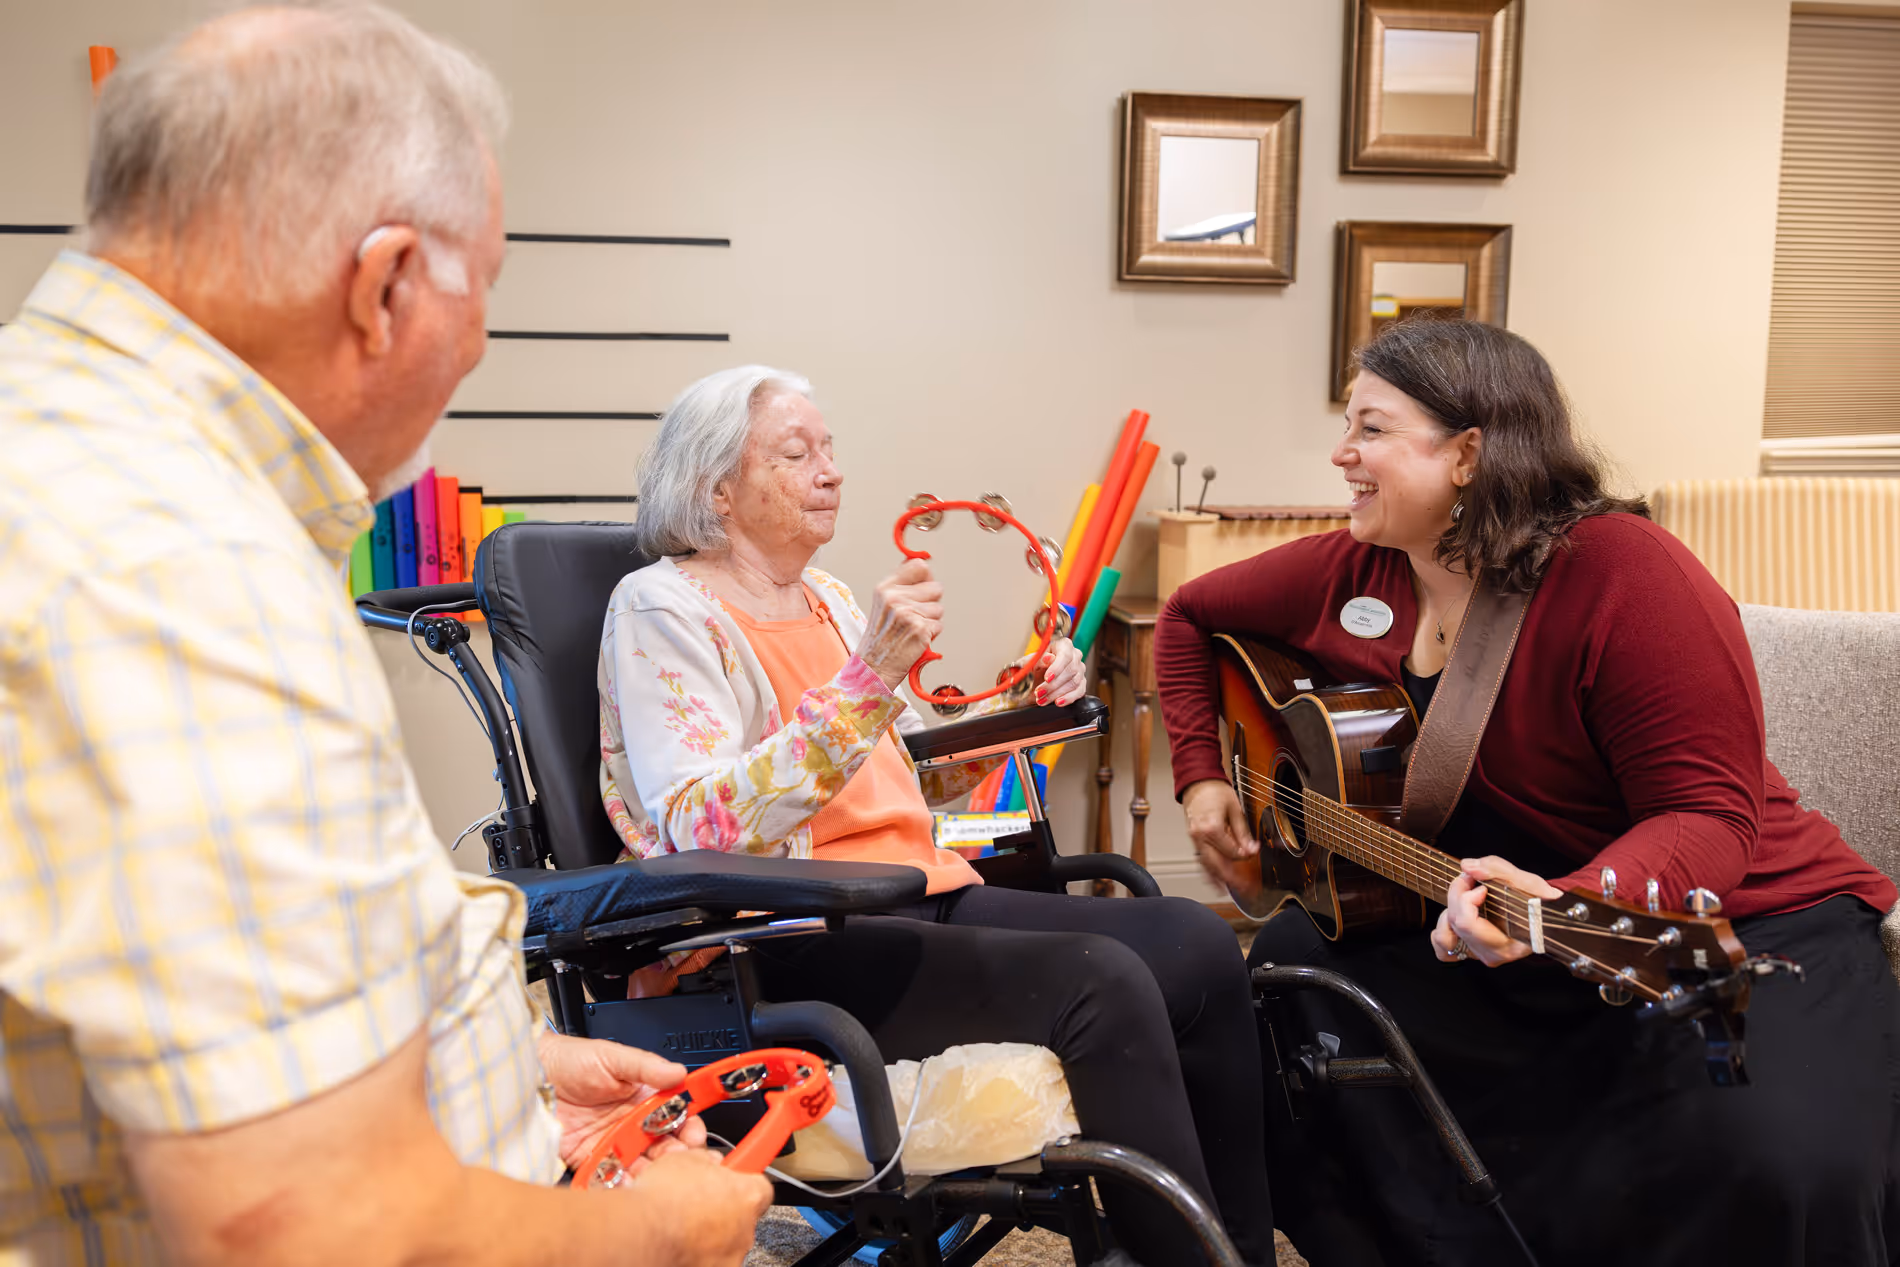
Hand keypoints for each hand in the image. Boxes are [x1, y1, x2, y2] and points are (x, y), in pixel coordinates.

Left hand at [537, 1030, 706, 1172]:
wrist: (531, 1075)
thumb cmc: (571, 1059)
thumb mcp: (613, 1056)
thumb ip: (646, 1067)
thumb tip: (679, 1072)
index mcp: (643, 1097)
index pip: (677, 1115)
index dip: (689, 1126)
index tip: (694, 1135)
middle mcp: (631, 1123)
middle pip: (664, 1146)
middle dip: (675, 1156)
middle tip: (677, 1161)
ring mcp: (612, 1143)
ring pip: (641, 1165)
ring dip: (650, 1173)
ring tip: (653, 1176)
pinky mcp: (589, 1159)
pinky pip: (610, 1176)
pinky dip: (619, 1184)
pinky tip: (625, 1183)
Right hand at [627, 1149, 772, 1266]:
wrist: (641, 1232)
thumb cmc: (664, 1198)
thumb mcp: (687, 1158)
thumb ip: (708, 1161)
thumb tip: (708, 1163)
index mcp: (748, 1197)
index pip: (760, 1186)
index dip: (743, 1179)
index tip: (736, 1175)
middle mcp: (745, 1231)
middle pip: (740, 1216)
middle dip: (721, 1207)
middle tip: (697, 1200)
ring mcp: (728, 1258)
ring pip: (723, 1241)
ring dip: (706, 1231)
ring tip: (679, 1222)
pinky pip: (705, 1259)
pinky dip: (693, 1252)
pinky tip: (674, 1240)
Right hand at [856, 557, 943, 689]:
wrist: (873, 668)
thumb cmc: (881, 639)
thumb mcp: (883, 605)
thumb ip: (902, 586)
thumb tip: (924, 568)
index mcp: (885, 588)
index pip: (919, 566)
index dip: (926, 577)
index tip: (923, 587)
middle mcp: (895, 598)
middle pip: (935, 587)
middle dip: (930, 603)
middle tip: (914, 616)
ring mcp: (907, 613)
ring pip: (939, 608)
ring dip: (931, 621)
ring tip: (912, 629)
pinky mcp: (919, 628)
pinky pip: (939, 625)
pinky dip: (931, 634)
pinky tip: (915, 639)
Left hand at [1032, 637, 1085, 705]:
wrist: (1034, 677)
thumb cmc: (1034, 665)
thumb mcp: (1031, 661)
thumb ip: (1039, 659)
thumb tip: (1048, 658)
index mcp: (1064, 645)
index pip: (1065, 655)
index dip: (1057, 667)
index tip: (1047, 678)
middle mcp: (1075, 656)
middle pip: (1070, 671)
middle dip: (1053, 685)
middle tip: (1039, 693)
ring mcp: (1080, 670)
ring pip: (1074, 683)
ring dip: (1056, 693)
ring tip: (1042, 700)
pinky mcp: (1082, 683)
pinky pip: (1079, 692)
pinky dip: (1068, 699)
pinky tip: (1058, 702)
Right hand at [1182, 778, 1256, 890]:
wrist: (1197, 782)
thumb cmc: (1215, 791)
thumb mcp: (1235, 810)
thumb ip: (1243, 833)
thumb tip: (1251, 850)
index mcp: (1211, 829)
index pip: (1231, 851)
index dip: (1245, 854)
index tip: (1254, 853)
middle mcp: (1200, 837)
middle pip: (1218, 864)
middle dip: (1232, 879)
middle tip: (1246, 888)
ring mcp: (1195, 839)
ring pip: (1207, 866)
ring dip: (1219, 880)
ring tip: (1231, 891)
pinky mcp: (1194, 840)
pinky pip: (1201, 860)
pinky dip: (1208, 872)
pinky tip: (1215, 882)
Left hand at [1430, 855, 1562, 966]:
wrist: (1546, 915)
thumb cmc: (1540, 901)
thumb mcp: (1526, 880)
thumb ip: (1496, 869)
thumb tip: (1467, 866)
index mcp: (1508, 944)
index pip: (1467, 923)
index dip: (1466, 898)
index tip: (1481, 887)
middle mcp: (1493, 954)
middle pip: (1455, 924)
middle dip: (1458, 895)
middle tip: (1470, 880)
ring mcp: (1480, 954)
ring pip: (1444, 936)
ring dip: (1451, 911)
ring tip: (1467, 898)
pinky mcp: (1472, 952)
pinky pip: (1443, 948)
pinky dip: (1443, 930)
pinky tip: (1455, 915)